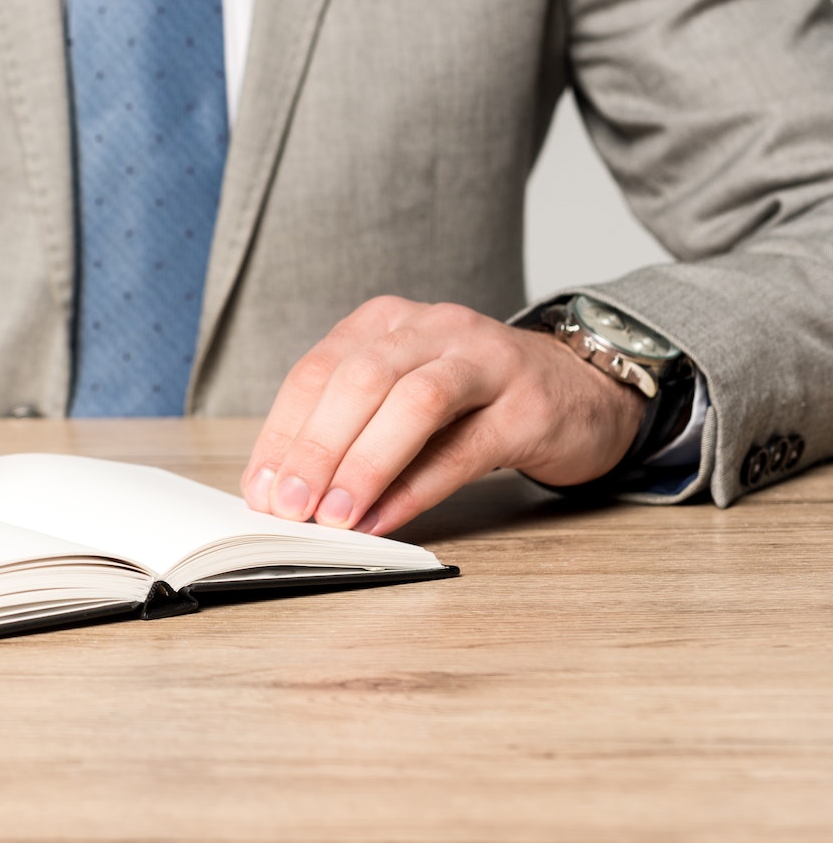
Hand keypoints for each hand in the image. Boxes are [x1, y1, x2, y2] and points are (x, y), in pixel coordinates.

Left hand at [239, 297, 644, 534]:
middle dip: (313, 449)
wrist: (582, 388)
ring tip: (332, 517)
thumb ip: (351, 429)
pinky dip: (416, 488)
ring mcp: (485, 361)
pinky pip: (462, 449)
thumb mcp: (403, 395)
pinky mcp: (528, 407)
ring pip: (412, 404)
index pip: (316, 372)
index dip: (282, 433)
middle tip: (287, 508)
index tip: (260, 489)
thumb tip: (288, 491)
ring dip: (363, 465)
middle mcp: (432, 328)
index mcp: (385, 322)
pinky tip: (384, 520)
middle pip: (357, 381)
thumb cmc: (475, 398)